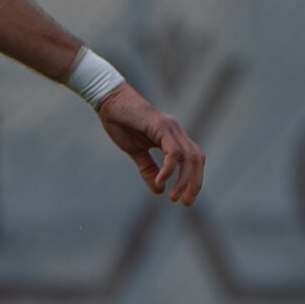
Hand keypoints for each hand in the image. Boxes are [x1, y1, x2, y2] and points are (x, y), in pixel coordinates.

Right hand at [96, 84, 205, 204]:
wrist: (108, 100)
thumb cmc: (120, 122)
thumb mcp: (136, 152)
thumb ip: (148, 169)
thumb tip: (159, 190)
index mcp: (173, 138)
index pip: (194, 160)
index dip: (194, 179)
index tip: (185, 199)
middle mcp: (176, 132)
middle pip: (197, 159)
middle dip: (195, 183)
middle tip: (186, 203)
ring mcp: (170, 128)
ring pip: (189, 157)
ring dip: (184, 180)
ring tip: (173, 197)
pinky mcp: (160, 126)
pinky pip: (173, 151)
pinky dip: (170, 169)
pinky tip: (161, 180)